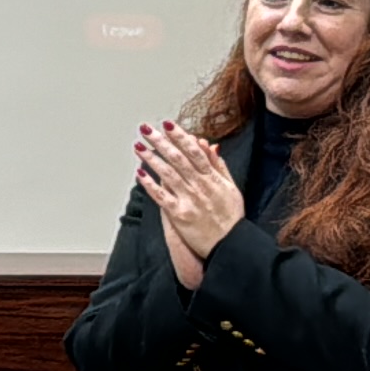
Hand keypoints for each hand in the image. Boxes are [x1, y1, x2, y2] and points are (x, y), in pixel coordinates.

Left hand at [134, 122, 243, 275]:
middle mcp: (200, 186)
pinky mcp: (179, 214)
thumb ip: (218, 165)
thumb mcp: (231, 187)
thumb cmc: (230, 217)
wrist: (229, 245)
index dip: (180, 136)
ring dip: (151, 158)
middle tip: (146, 129)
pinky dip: (149, 184)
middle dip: (160, 142)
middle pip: (177, 158)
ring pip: (167, 174)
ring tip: (138, 146)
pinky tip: (139, 173)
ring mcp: (188, 200)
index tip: (168, 124)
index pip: (194, 151)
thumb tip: (209, 144)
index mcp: (212, 178)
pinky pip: (161, 196)